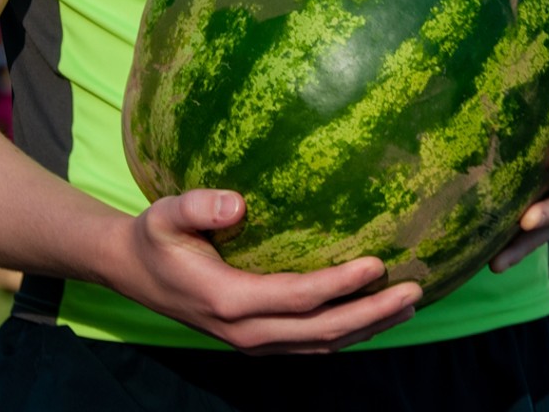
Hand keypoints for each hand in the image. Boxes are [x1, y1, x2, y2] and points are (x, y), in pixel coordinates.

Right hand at [109, 189, 421, 354]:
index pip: (297, 297)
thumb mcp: (165, 214)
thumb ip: (196, 206)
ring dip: (369, 328)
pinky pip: (311, 345)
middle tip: (415, 289)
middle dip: (372, 312)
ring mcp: (254, 341)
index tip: (378, 263)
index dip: (340, 285)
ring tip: (409, 304)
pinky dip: (348, 334)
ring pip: (321, 345)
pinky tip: (376, 315)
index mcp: (228, 299)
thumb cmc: (155, 237)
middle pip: (321, 331)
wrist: (133, 272)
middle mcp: (245, 330)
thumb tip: (237, 202)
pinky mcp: (260, 340)